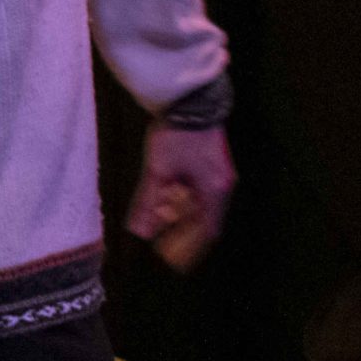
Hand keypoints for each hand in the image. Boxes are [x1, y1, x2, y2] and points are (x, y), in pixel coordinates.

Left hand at [126, 121, 235, 271]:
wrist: (191, 98)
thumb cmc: (177, 134)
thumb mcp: (158, 170)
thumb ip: (149, 202)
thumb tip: (139, 233)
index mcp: (215, 190)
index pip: (207, 231)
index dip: (190, 249)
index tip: (173, 262)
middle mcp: (221, 184)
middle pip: (204, 220)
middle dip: (183, 235)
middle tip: (164, 250)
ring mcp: (218, 172)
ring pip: (201, 204)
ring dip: (181, 217)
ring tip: (161, 222)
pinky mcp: (210, 161)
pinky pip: (199, 190)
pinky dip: (183, 199)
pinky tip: (166, 198)